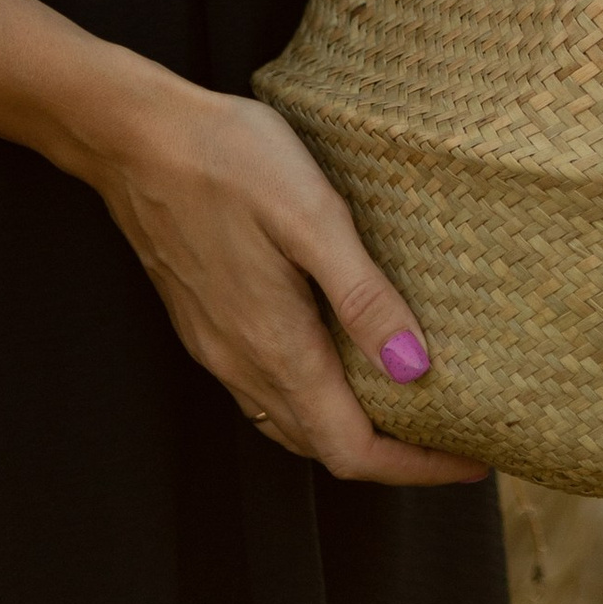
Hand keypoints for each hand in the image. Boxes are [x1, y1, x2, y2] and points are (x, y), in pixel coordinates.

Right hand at [81, 75, 486, 485]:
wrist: (131, 136)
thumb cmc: (225, 159)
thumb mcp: (310, 214)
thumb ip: (362, 295)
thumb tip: (416, 368)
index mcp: (276, 348)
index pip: (354, 451)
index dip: (417, 467)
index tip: (471, 458)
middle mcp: (241, 364)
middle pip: (325, 447)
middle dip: (393, 455)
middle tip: (453, 429)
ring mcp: (215, 347)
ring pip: (291, 423)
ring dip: (349, 428)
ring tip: (405, 400)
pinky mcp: (202, 321)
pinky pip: (263, 389)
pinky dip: (311, 398)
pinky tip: (332, 357)